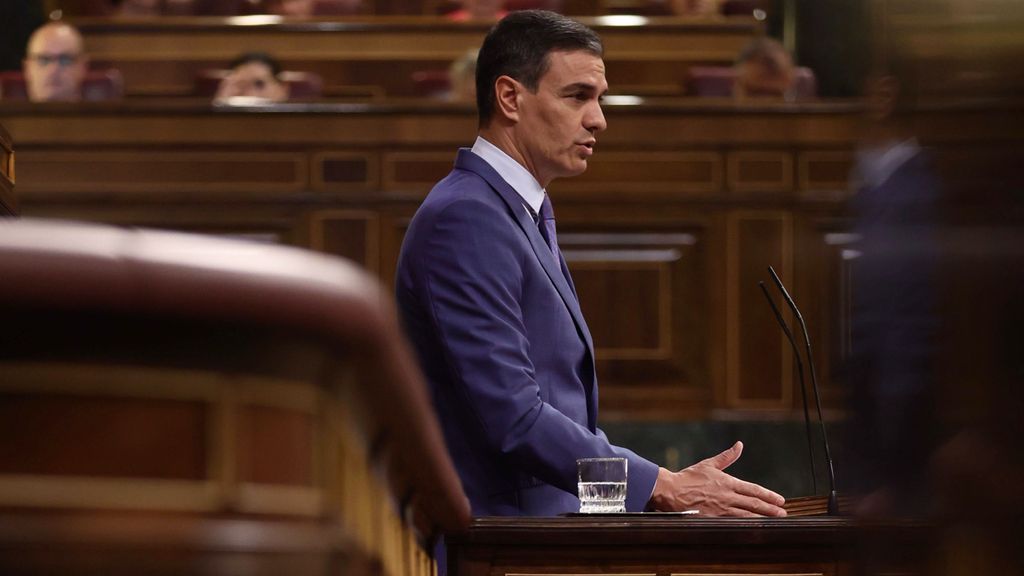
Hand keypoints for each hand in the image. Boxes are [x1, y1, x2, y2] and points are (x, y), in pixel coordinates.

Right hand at [648, 441, 786, 516]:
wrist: (671, 491)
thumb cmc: (688, 477)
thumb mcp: (709, 464)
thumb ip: (727, 457)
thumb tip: (739, 445)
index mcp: (727, 482)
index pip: (753, 489)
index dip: (768, 495)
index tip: (780, 500)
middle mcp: (727, 496)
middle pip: (753, 504)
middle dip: (770, 509)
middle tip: (783, 513)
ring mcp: (721, 509)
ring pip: (746, 515)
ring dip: (761, 518)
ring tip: (774, 521)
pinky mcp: (714, 519)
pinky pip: (733, 523)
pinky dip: (745, 525)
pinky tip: (752, 527)